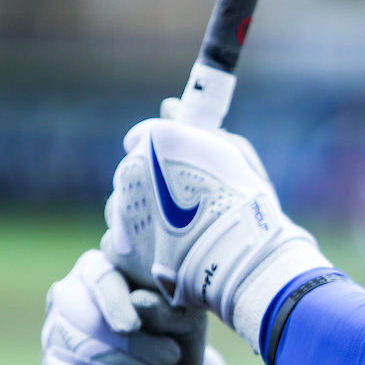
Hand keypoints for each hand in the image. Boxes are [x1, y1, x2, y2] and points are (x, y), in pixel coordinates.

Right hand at [42, 250, 192, 364]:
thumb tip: (140, 301)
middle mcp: (69, 294)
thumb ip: (166, 308)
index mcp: (101, 269)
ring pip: (80, 350)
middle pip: (90, 320)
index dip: (115, 303)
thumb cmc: (176, 336)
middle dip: (135, 346)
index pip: (100, 278)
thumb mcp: (184, 321)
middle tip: (171, 357)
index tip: (132, 328)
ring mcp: (55, 332)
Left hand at [100, 101, 328, 347]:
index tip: (177, 170)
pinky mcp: (119, 250)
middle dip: (150, 187)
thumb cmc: (246, 203)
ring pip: (120, 209)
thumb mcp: (233, 154)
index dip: (161, 156)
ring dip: (138, 217)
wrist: (241, 258)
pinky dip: (134, 247)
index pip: (141, 140)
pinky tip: (160, 254)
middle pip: (130, 176)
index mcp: (156, 142)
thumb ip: (199, 128)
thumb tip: (170, 106)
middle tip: (183, 207)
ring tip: (172, 235)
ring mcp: (120, 212)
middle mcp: (131, 172)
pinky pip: (118, 242)